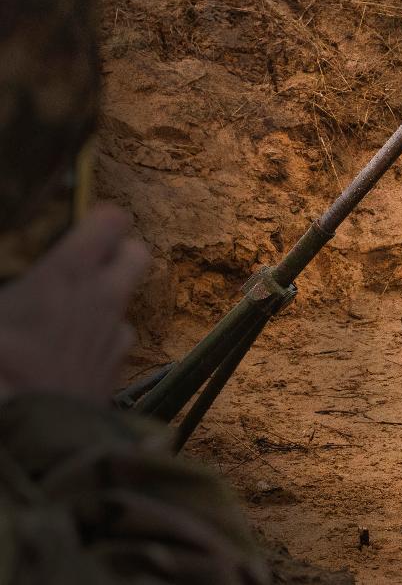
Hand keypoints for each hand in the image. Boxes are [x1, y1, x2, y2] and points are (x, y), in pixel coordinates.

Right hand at [0, 204, 148, 403]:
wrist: (19, 433)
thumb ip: (8, 293)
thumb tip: (11, 294)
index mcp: (69, 273)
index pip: (110, 220)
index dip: (97, 220)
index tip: (79, 229)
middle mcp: (103, 298)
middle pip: (137, 254)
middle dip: (118, 255)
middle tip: (84, 267)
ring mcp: (115, 336)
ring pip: (123, 305)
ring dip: (102, 308)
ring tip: (61, 323)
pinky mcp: (116, 372)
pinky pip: (114, 348)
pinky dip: (97, 348)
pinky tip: (65, 360)